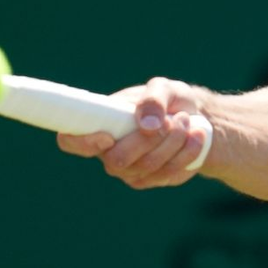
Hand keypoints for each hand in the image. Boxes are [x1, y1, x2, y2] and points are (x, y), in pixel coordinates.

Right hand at [56, 77, 211, 189]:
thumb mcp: (166, 88)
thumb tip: (146, 123)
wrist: (197, 118)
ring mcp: (130, 170)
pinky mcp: (153, 180)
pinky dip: (185, 154)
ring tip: (186, 121)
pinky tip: (196, 136)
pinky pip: (167, 175)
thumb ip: (154, 98)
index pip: (71, 141)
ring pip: (146, 167)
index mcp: (100, 124)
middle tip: (172, 119)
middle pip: (117, 160)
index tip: (108, 136)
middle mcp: (109, 151)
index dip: (82, 142)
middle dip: (149, 140)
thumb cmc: (171, 100)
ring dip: (172, 144)